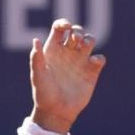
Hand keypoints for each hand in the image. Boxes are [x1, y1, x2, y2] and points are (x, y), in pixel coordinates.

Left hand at [29, 18, 107, 133]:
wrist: (56, 111)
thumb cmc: (43, 94)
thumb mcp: (38, 76)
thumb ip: (36, 59)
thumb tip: (34, 40)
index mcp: (52, 51)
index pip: (60, 29)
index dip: (64, 23)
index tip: (66, 27)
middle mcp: (67, 54)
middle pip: (76, 31)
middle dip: (78, 30)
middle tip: (75, 41)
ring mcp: (79, 62)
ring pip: (90, 41)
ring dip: (90, 39)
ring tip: (84, 48)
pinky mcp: (91, 72)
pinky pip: (99, 58)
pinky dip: (98, 58)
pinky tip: (91, 64)